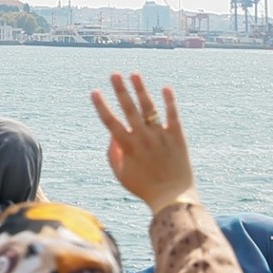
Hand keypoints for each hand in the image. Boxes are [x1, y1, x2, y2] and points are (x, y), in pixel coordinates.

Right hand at [91, 74, 198, 213]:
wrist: (173, 198)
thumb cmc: (144, 188)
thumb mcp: (121, 175)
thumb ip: (113, 154)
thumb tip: (111, 135)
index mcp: (127, 147)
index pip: (109, 121)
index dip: (101, 105)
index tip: (94, 91)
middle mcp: (142, 138)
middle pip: (128, 109)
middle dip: (120, 90)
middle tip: (114, 74)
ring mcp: (160, 136)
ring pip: (149, 108)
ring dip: (141, 90)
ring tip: (134, 74)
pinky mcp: (177, 138)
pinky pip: (172, 116)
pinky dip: (169, 102)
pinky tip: (165, 88)